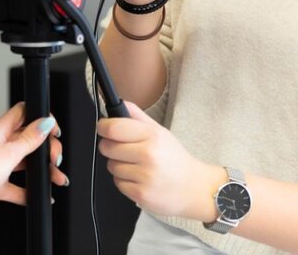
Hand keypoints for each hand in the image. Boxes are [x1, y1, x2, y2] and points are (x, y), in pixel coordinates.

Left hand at [0, 103, 67, 217]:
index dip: (42, 119)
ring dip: (42, 171)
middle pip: (30, 140)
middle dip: (46, 149)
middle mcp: (1, 144)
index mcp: (1, 129)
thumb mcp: (8, 152)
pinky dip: (30, 191)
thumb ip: (29, 139)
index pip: (25, 114)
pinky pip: (18, 186)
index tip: (55, 132)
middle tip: (54, 159)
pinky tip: (40, 196)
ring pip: (27, 163)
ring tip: (56, 179)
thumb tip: (45, 123)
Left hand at [96, 101, 217, 220]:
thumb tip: (118, 102)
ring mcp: (144, 176)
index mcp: (152, 135)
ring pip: (111, 166)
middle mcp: (148, 154)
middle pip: (107, 147)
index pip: (113, 128)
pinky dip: (125, 181)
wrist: (194, 188)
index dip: (103, 127)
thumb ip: (137, 116)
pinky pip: (117, 183)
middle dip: (110, 148)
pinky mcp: (140, 194)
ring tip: (137, 167)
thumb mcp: (160, 132)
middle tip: (125, 150)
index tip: (103, 128)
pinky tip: (139, 179)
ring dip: (119, 166)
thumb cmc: (175, 159)